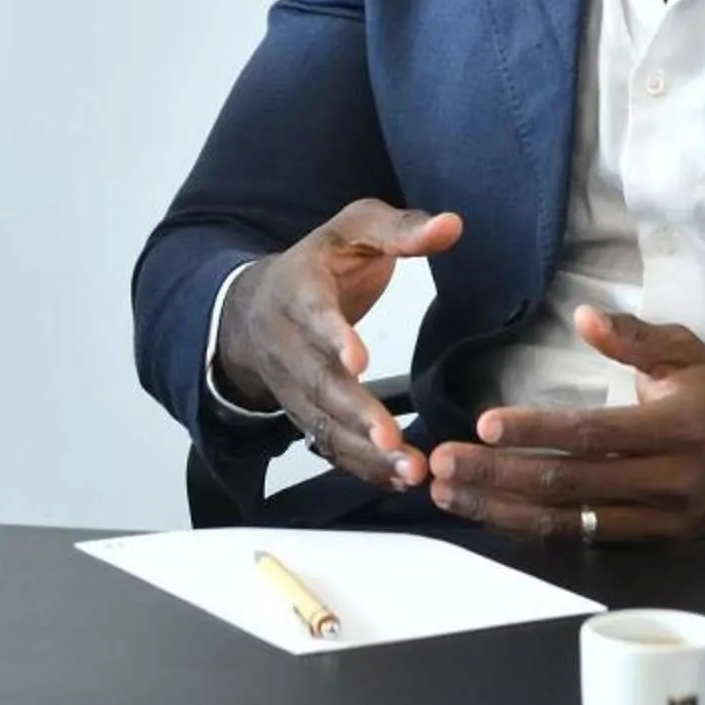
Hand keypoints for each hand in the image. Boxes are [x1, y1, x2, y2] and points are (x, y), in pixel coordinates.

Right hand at [214, 201, 462, 490]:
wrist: (253, 308)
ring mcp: (294, 387)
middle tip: (390, 437)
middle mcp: (290, 346)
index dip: (333, 338)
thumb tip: (451, 225)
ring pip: (324, 424)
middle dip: (355, 413)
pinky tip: (399, 479)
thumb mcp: (353, 229)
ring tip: (410, 470)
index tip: (357, 360)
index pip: (313, 315)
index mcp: (298, 291)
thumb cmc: (317, 266)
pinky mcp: (306, 415)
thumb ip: (399, 229)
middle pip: (319, 384)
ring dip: (365, 451)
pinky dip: (362, 466)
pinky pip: (330, 446)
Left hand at [425, 307, 704, 543]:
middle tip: (444, 463)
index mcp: (677, 428)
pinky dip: (531, 529)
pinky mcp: (651, 545)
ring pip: (568, 524)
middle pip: (569, 485)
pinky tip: (490, 514)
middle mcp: (667, 482)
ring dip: (501, 511)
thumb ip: (634, 338)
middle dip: (498, 476)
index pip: (593, 435)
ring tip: (450, 494)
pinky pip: (582, 541)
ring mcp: (658, 522)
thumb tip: (585, 317)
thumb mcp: (687, 355)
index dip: (537, 430)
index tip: (486, 425)